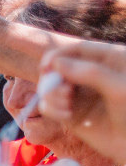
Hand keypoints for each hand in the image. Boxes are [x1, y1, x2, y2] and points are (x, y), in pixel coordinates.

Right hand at [40, 40, 125, 162]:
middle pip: (59, 67)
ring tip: (66, 107)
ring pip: (50, 86)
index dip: (59, 55)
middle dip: (54, 78)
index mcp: (109, 62)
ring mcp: (81, 96)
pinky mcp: (71, 115)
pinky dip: (51, 109)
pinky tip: (66, 116)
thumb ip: (91, 72)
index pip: (78, 50)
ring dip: (52, 95)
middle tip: (65, 93)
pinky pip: (49, 107)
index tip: (46, 66)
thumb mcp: (119, 88)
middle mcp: (91, 77)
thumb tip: (56, 63)